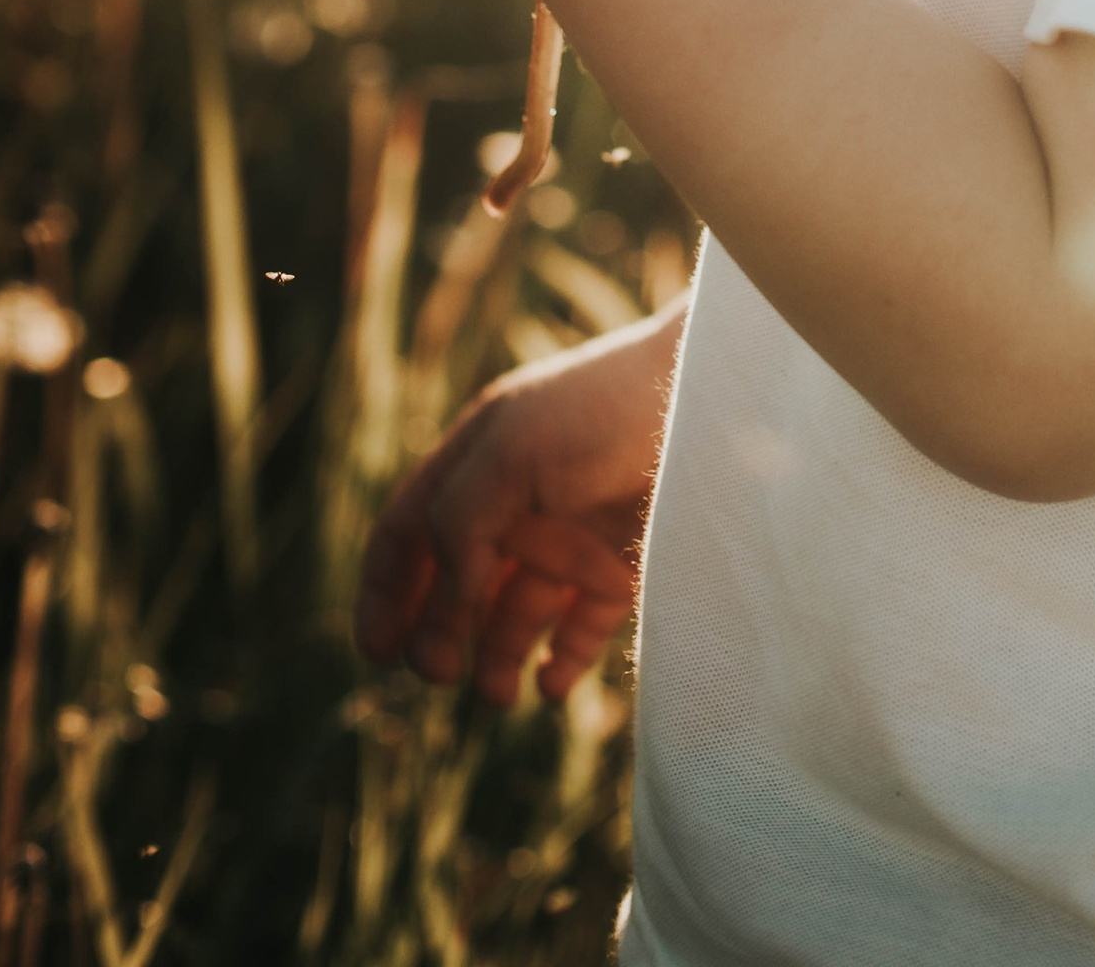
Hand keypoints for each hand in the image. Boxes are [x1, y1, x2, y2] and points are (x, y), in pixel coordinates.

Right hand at [352, 303, 682, 705]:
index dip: (384, 592)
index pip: (409, 531)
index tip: (376, 653)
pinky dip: (559, 665)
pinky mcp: (623, 566)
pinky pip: (577, 630)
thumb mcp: (512, 449)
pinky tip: (551, 686)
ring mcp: (573, 535)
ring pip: (514, 617)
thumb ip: (458, 522)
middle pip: (457, 586)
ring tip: (496, 695)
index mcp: (481, 460)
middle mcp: (521, 502)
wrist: (718, 399)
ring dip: (495, 661)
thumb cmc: (608, 409)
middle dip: (438, 636)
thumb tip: (443, 606)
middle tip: (439, 675)